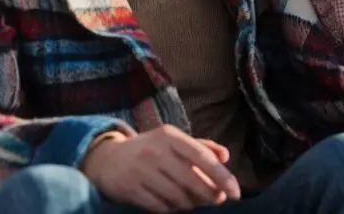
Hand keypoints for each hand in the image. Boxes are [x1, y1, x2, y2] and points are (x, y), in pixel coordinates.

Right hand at [80, 125, 240, 212]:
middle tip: (216, 200)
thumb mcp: (173, 141)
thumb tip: (226, 156)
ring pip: (178, 197)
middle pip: (192, 181)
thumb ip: (201, 147)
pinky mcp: (130, 189)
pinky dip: (172, 210)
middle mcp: (155, 151)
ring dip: (191, 204)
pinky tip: (173, 205)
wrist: (107, 159)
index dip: (222, 176)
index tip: (235, 192)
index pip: (202, 157)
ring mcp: (141, 170)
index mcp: (169, 136)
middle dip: (209, 195)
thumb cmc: (149, 150)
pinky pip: (161, 208)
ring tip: (193, 201)